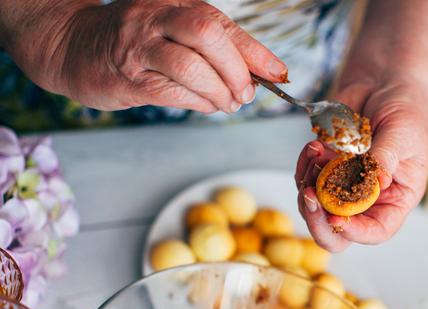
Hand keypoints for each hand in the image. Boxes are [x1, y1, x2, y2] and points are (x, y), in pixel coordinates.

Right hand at [8, 0, 286, 112]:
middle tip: (245, 93)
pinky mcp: (127, 77)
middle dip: (236, 70)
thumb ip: (212, 47)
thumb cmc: (135, 41)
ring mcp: (139, 46)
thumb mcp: (174, 30)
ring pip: (191, 67)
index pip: (223, 24)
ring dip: (219, 92)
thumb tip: (257, 74)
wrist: (74, 45)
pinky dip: (198, 103)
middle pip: (208, 35)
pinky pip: (172, 92)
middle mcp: (156, 18)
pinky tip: (206, 106)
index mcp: (175, 3)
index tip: (278, 73)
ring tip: (227, 103)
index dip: (256, 52)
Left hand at [295, 81, 427, 251]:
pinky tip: (313, 147)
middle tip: (309, 194)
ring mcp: (344, 185)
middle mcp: (368, 199)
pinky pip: (307, 179)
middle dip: (319, 220)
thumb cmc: (405, 110)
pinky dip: (304, 166)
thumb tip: (376, 181)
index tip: (337, 218)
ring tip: (315, 154)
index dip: (356, 232)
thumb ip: (385, 156)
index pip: (376, 230)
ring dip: (308, 184)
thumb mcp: (402, 133)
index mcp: (396, 199)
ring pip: (316, 207)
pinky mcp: (326, 169)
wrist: (385, 85)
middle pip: (339, 231)